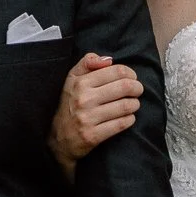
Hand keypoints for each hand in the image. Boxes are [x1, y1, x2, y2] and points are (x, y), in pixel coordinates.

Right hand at [48, 53, 142, 170]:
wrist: (57, 137)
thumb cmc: (69, 104)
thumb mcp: (72, 79)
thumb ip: (88, 63)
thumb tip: (108, 60)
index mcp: (80, 83)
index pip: (116, 71)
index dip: (130, 73)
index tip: (132, 78)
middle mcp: (84, 99)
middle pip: (124, 87)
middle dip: (137, 88)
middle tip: (138, 90)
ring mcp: (88, 118)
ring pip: (125, 106)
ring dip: (135, 104)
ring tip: (133, 104)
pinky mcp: (92, 136)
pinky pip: (121, 124)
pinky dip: (130, 119)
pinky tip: (128, 117)